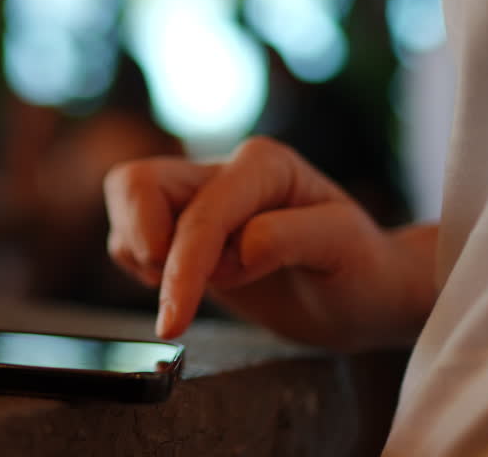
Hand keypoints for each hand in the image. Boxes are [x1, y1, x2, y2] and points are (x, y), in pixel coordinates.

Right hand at [104, 136, 436, 349]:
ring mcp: (200, 197)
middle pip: (138, 183)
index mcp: (263, 165)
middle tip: (171, 300)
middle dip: (142, 242)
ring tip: (188, 292)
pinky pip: (131, 234)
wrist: (361, 295)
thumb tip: (235, 249)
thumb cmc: (361, 269)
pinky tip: (182, 287)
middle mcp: (225, 171)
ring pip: (126, 202)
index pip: (201, 213)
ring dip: (141, 254)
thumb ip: (290, 237)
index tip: (174, 321)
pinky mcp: (183, 228)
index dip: (182, 267)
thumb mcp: (344, 249)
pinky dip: (138, 263)